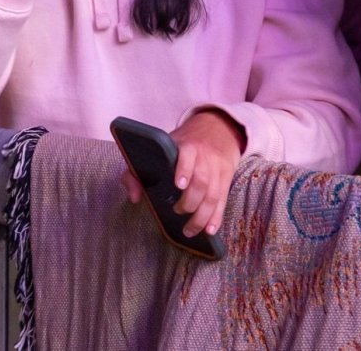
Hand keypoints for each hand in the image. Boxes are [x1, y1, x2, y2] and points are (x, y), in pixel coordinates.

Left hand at [122, 110, 242, 238]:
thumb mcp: (161, 146)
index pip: (188, 156)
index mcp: (187, 146)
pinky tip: (209, 230)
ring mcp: (217, 170)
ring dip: (202, 216)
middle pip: (201, 181)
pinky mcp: (226, 181)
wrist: (217, 129)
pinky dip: (216, 218)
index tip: (178, 185)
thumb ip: (139, 169)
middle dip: (190, 201)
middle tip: (177, 210)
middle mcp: (205, 158)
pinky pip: (222, 202)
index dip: (184, 170)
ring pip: (213, 195)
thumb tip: (135, 197)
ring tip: (189, 229)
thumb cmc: (182, 144)